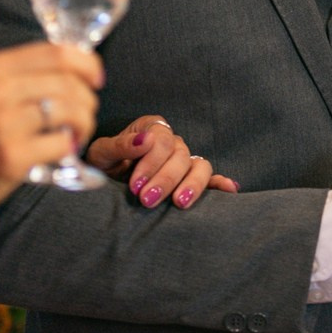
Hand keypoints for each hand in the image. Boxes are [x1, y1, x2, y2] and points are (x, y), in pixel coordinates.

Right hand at [0, 42, 103, 222]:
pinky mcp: (12, 157)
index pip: (57, 53)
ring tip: (75, 133)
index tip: (95, 79)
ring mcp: (3, 124)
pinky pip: (63, 144)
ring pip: (73, 111)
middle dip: (88, 100)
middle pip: (70, 83)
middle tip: (83, 115)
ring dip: (84, 123)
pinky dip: (71, 147)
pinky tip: (63, 150)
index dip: (87, 64)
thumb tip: (77, 67)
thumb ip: (22, 76)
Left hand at [87, 114, 239, 210]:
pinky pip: (210, 178)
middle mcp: (172, 142)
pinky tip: (229, 190)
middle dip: (165, 180)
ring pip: (199, 167)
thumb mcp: (102, 153)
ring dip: (191, 185)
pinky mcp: (190, 179)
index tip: (135, 185)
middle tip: (147, 200)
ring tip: (180, 203)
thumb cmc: (103, 164)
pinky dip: (220, 184)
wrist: (104, 181)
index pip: (162, 140)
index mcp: (152, 128)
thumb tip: (144, 141)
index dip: (151, 163)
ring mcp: (184, 161)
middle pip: (181, 156)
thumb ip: (120, 145)